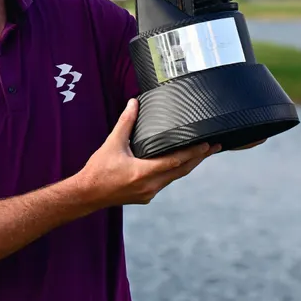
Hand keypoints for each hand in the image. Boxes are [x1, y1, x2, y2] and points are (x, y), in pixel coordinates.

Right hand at [78, 98, 219, 207]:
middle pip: (181, 171)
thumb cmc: (98, 170)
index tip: (208, 145)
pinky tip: (177, 165)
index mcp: (143, 172)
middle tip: (214, 147)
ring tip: (200, 154)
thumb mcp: (112, 143)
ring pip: (175, 178)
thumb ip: (126, 123)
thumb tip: (134, 103)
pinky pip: (165, 183)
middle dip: (198, 159)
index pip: (176, 161)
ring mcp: (149, 193)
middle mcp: (150, 186)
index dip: (194, 153)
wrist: (87, 194)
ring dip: (187, 166)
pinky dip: (174, 172)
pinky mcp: (145, 196)